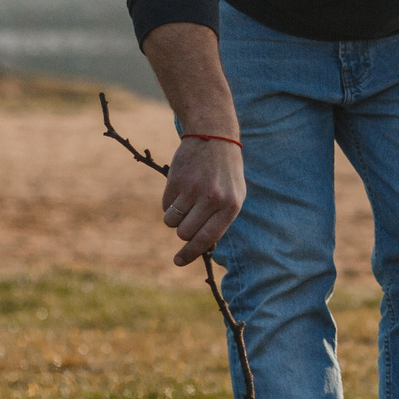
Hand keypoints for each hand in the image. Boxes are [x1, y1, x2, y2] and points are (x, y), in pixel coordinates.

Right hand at [162, 135, 245, 266]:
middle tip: (189, 218)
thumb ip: (221, 221)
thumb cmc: (225, 173)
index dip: (190, 253)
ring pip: (171, 222)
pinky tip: (181, 187)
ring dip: (173, 218)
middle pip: (185, 233)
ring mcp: (193, 189)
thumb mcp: (234, 196)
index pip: (207, 238)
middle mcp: (213, 199)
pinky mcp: (176, 180)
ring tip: (185, 202)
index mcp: (231, 206)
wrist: (214, 136)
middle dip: (183, 231)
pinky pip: (164, 206)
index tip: (178, 261)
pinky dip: (169, 202)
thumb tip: (204, 248)